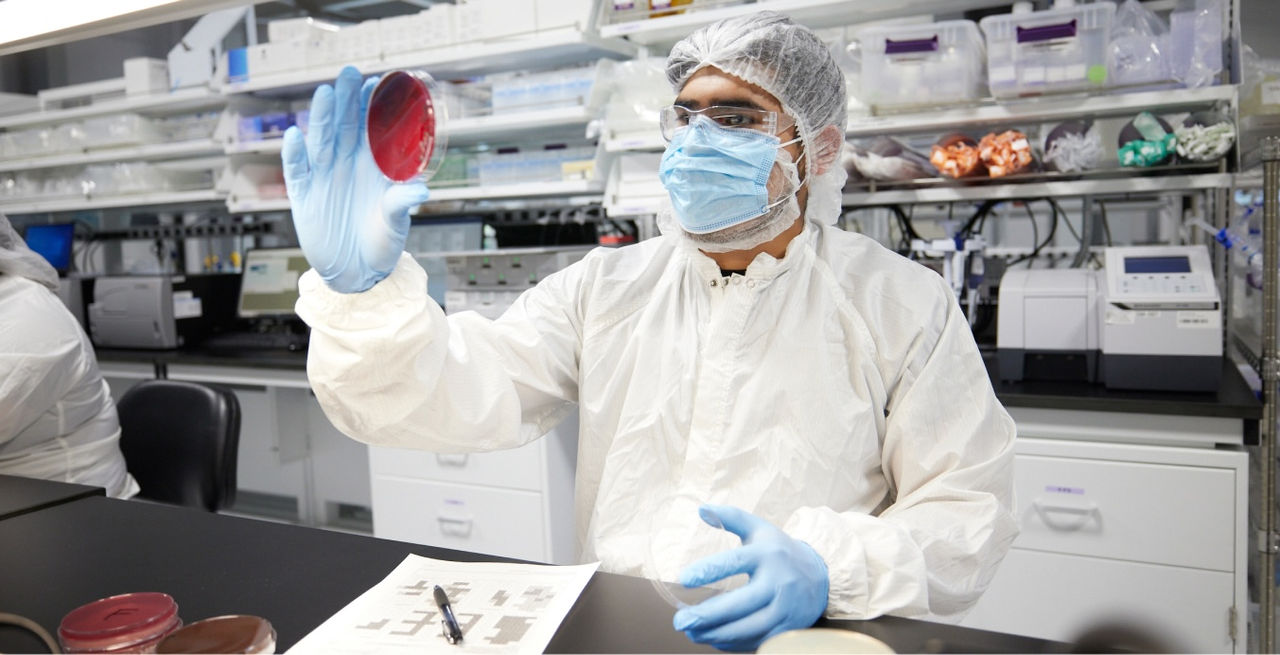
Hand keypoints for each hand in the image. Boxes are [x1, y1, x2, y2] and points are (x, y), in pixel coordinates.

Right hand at [281, 66, 430, 292]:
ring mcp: (324, 178)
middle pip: (345, 127)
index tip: (377, 83)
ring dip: (322, 118)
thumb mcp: (395, 223)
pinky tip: (294, 137)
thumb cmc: (382, 244)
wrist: (358, 273)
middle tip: (349, 73)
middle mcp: (347, 166)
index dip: (373, 107)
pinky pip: (296, 171)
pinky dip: (294, 156)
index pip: (372, 130)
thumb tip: (421, 190)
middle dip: (347, 100)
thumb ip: (402, 202)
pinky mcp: (303, 196)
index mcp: (373, 167)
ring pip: (321, 141)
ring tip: (325, 95)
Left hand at [672, 505, 828, 651]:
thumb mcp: (758, 528)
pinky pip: (757, 641)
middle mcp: (778, 582)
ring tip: (691, 632)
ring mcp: (785, 608)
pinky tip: (713, 639)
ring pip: (749, 628)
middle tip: (680, 621)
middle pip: (741, 603)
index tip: (683, 580)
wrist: (819, 575)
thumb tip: (700, 508)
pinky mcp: (787, 628)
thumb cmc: (780, 550)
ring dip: (716, 633)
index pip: (735, 562)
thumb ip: (730, 517)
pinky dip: (732, 644)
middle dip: (707, 615)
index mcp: (767, 554)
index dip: (708, 571)